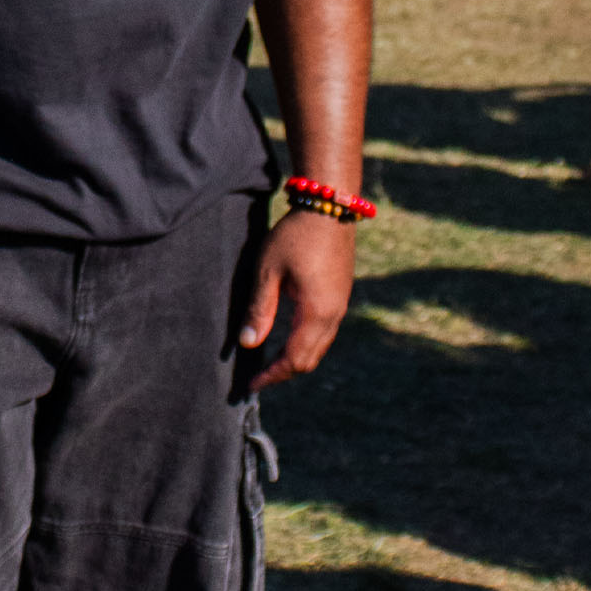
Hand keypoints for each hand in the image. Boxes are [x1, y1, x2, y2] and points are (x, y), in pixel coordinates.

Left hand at [239, 208, 353, 388]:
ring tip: (270, 363)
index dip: (272, 376)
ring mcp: (341, 305)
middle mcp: (334, 314)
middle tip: (258, 379)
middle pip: (310, 359)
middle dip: (284, 372)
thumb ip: (259, 309)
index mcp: (317, 312)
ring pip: (319, 347)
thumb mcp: (269, 270)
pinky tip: (287, 337)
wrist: (331, 205)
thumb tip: (249, 344)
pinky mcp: (340, 295)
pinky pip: (324, 331)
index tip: (251, 386)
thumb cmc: (296, 235)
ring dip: (295, 359)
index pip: (295, 359)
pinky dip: (305, 343)